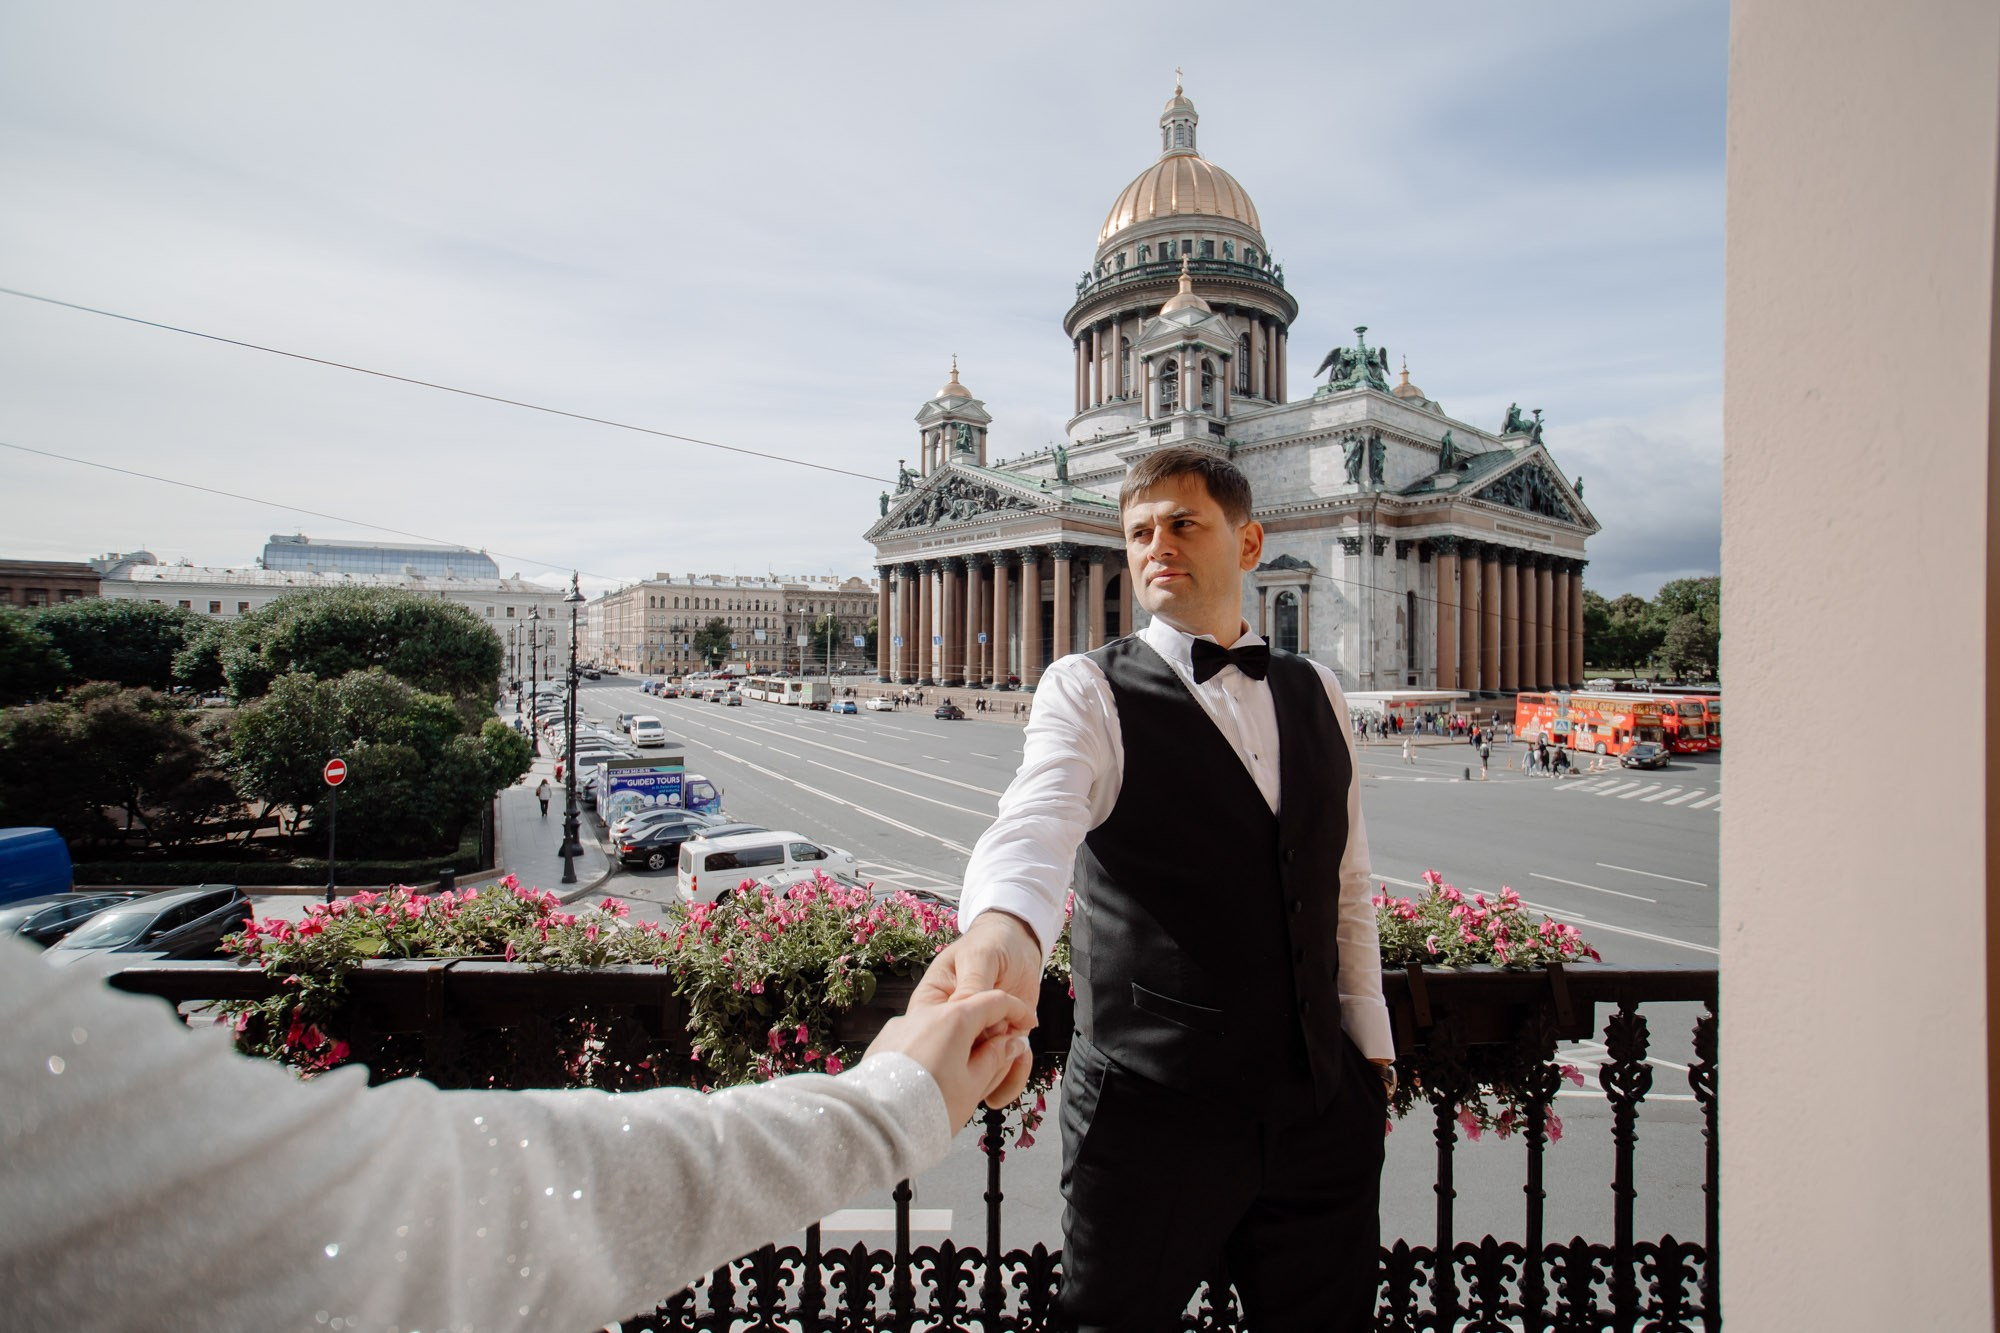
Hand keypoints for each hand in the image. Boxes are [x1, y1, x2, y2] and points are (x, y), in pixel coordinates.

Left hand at [866, 989, 1035, 1128]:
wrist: (878, 1126)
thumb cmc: (929, 1108)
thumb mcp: (973, 1085)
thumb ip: (996, 1057)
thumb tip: (1012, 1042)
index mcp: (954, 1019)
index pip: (995, 1001)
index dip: (1017, 1011)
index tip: (1027, 1023)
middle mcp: (925, 1014)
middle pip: (965, 1012)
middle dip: (984, 1029)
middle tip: (996, 1054)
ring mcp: (901, 1026)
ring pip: (938, 1026)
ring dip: (954, 1040)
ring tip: (960, 1073)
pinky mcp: (884, 1041)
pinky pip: (915, 1038)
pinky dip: (930, 1048)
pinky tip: (931, 1075)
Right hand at [914, 912, 1042, 1106]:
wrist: (1019, 946)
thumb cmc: (991, 944)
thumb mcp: (979, 957)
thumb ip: (971, 983)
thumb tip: (963, 1013)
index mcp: (933, 1004)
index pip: (936, 1032)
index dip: (957, 1038)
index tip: (981, 1029)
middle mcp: (951, 1028)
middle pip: (956, 1060)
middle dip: (982, 1057)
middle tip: (1003, 1036)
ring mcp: (975, 1040)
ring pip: (978, 1073)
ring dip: (1000, 1067)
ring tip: (1017, 1045)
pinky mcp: (998, 1046)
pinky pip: (1000, 1071)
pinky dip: (1013, 1070)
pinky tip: (1023, 1053)